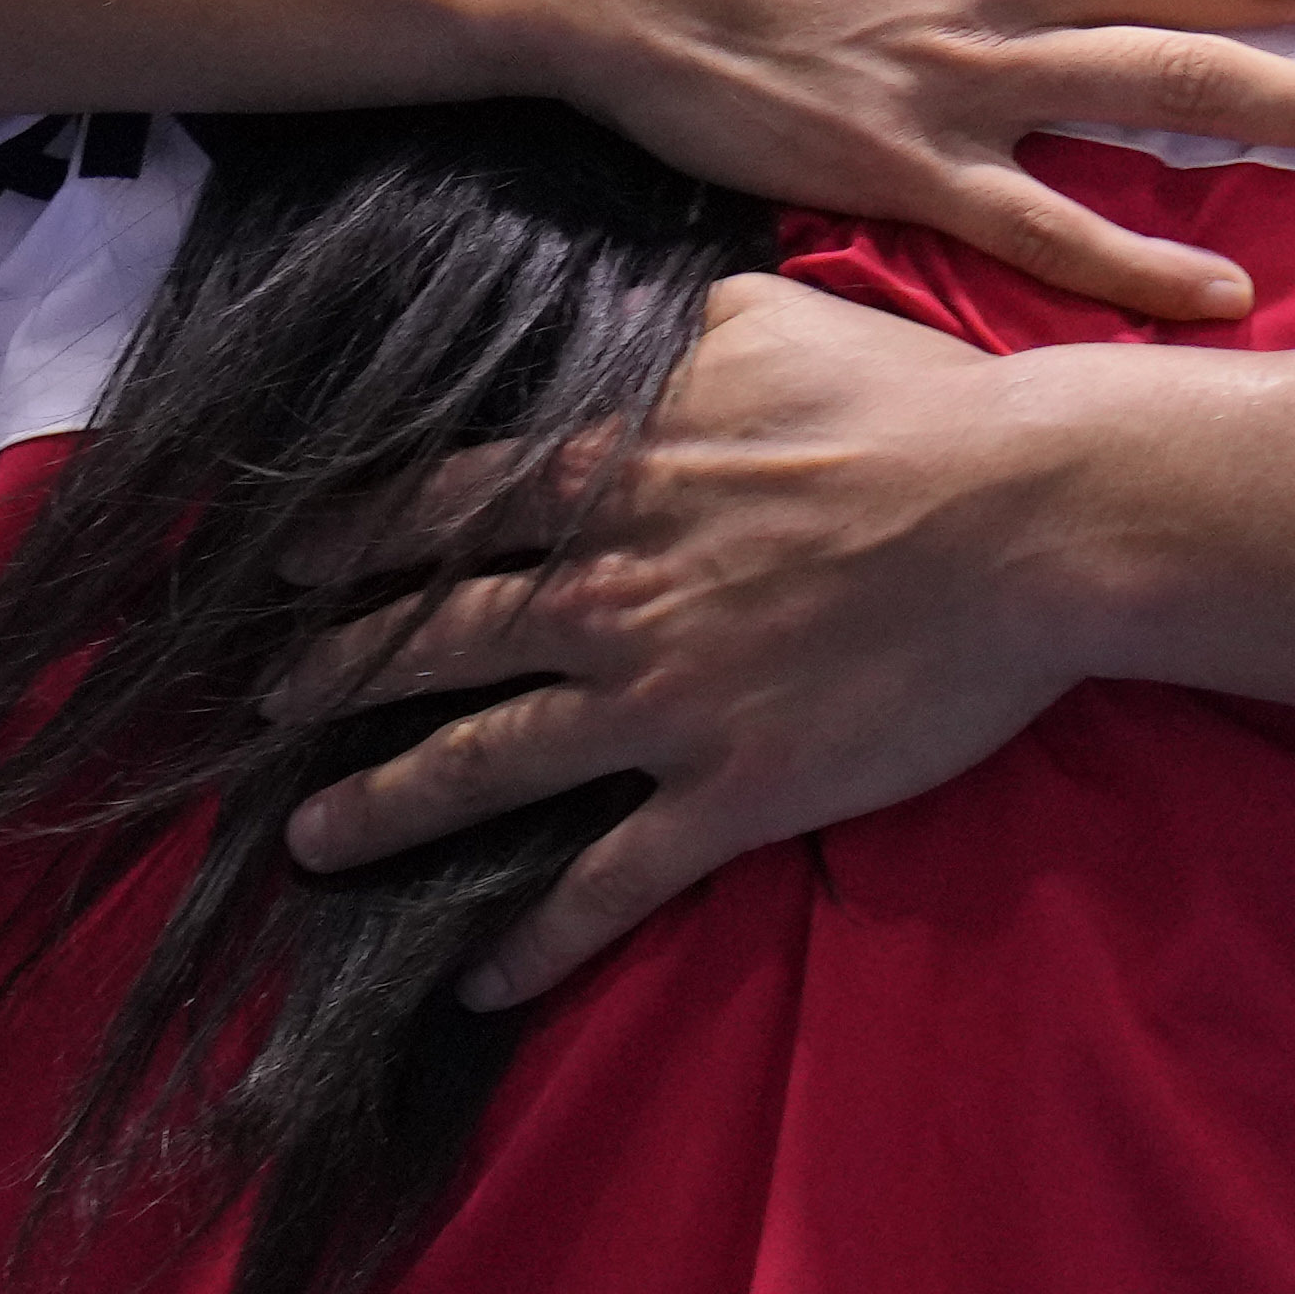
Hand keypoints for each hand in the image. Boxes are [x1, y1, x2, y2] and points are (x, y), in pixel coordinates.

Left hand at [279, 275, 1093, 998]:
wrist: (1028, 516)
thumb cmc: (916, 406)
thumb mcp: (769, 320)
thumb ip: (671, 326)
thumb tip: (629, 307)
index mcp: (603, 475)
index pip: (436, 511)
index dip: (350, 541)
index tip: (287, 566)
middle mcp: (599, 593)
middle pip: (429, 642)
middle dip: (332, 677)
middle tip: (265, 708)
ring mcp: (657, 702)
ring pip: (481, 766)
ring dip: (386, 806)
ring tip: (314, 841)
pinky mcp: (731, 793)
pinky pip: (607, 883)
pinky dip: (535, 941)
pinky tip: (479, 986)